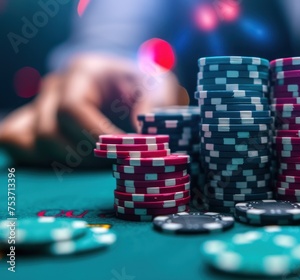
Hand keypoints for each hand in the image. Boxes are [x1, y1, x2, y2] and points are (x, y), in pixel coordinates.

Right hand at [0, 54, 186, 167]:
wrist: (131, 82)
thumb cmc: (145, 84)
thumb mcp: (160, 87)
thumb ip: (154, 106)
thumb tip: (142, 137)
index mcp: (84, 71)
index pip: (72, 107)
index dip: (94, 136)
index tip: (122, 152)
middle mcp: (55, 86)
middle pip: (49, 130)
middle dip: (84, 154)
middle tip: (115, 162)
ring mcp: (40, 103)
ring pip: (32, 141)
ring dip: (66, 161)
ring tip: (100, 162)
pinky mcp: (34, 120)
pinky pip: (13, 139)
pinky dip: (33, 156)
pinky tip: (67, 161)